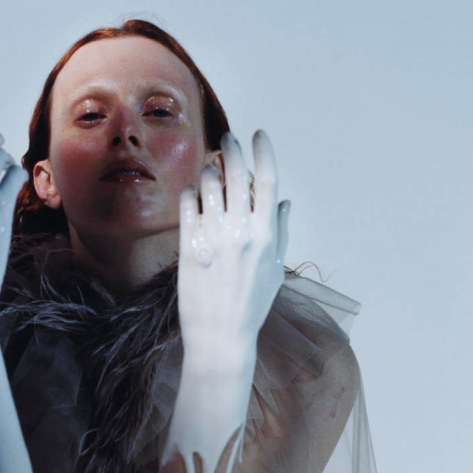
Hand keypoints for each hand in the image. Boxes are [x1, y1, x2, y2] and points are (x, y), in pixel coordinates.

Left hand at [177, 130, 289, 362]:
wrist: (221, 338)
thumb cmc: (251, 307)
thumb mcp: (275, 271)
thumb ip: (280, 233)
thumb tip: (284, 202)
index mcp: (266, 236)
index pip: (267, 180)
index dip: (263, 151)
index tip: (258, 134)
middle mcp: (240, 232)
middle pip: (236, 174)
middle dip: (232, 148)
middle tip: (228, 139)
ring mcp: (213, 238)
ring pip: (208, 184)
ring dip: (209, 170)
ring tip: (210, 172)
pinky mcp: (189, 246)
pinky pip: (188, 205)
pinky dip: (191, 194)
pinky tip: (193, 196)